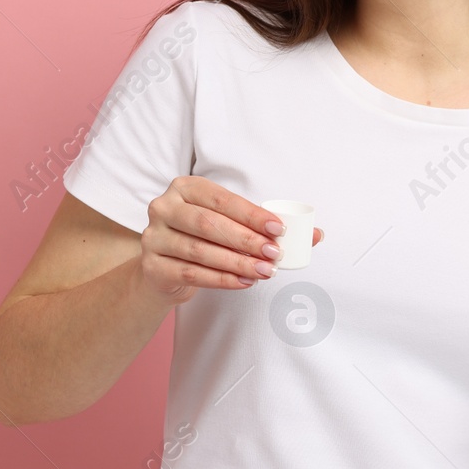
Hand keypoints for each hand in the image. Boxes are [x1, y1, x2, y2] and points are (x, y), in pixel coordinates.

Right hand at [138, 175, 323, 305]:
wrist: (165, 269)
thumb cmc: (204, 239)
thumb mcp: (229, 225)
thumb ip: (266, 227)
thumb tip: (316, 236)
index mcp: (184, 187)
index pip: (221, 199)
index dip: (251, 215)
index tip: (279, 229)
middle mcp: (164, 207)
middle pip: (208, 224)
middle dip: (246, 240)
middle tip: (275, 254)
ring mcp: (154, 237)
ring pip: (200, 251)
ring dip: (237, 262)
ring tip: (264, 271)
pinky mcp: (152, 266)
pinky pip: (192, 273)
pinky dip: (222, 279)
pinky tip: (244, 281)